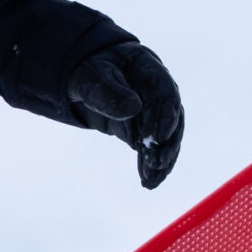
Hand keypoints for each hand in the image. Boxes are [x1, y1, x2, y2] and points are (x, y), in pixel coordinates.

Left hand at [67, 41, 183, 189]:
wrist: (80, 76)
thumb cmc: (86, 70)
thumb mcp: (89, 76)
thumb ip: (107, 91)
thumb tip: (132, 110)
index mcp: (148, 71)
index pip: (165, 94)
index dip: (165, 116)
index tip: (158, 138)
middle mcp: (156, 93)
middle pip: (171, 119)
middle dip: (166, 143)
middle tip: (157, 164)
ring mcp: (150, 112)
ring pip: (164, 137)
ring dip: (160, 160)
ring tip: (152, 181)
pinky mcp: (140, 129)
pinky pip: (149, 147)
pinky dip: (149, 164)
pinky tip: (148, 181)